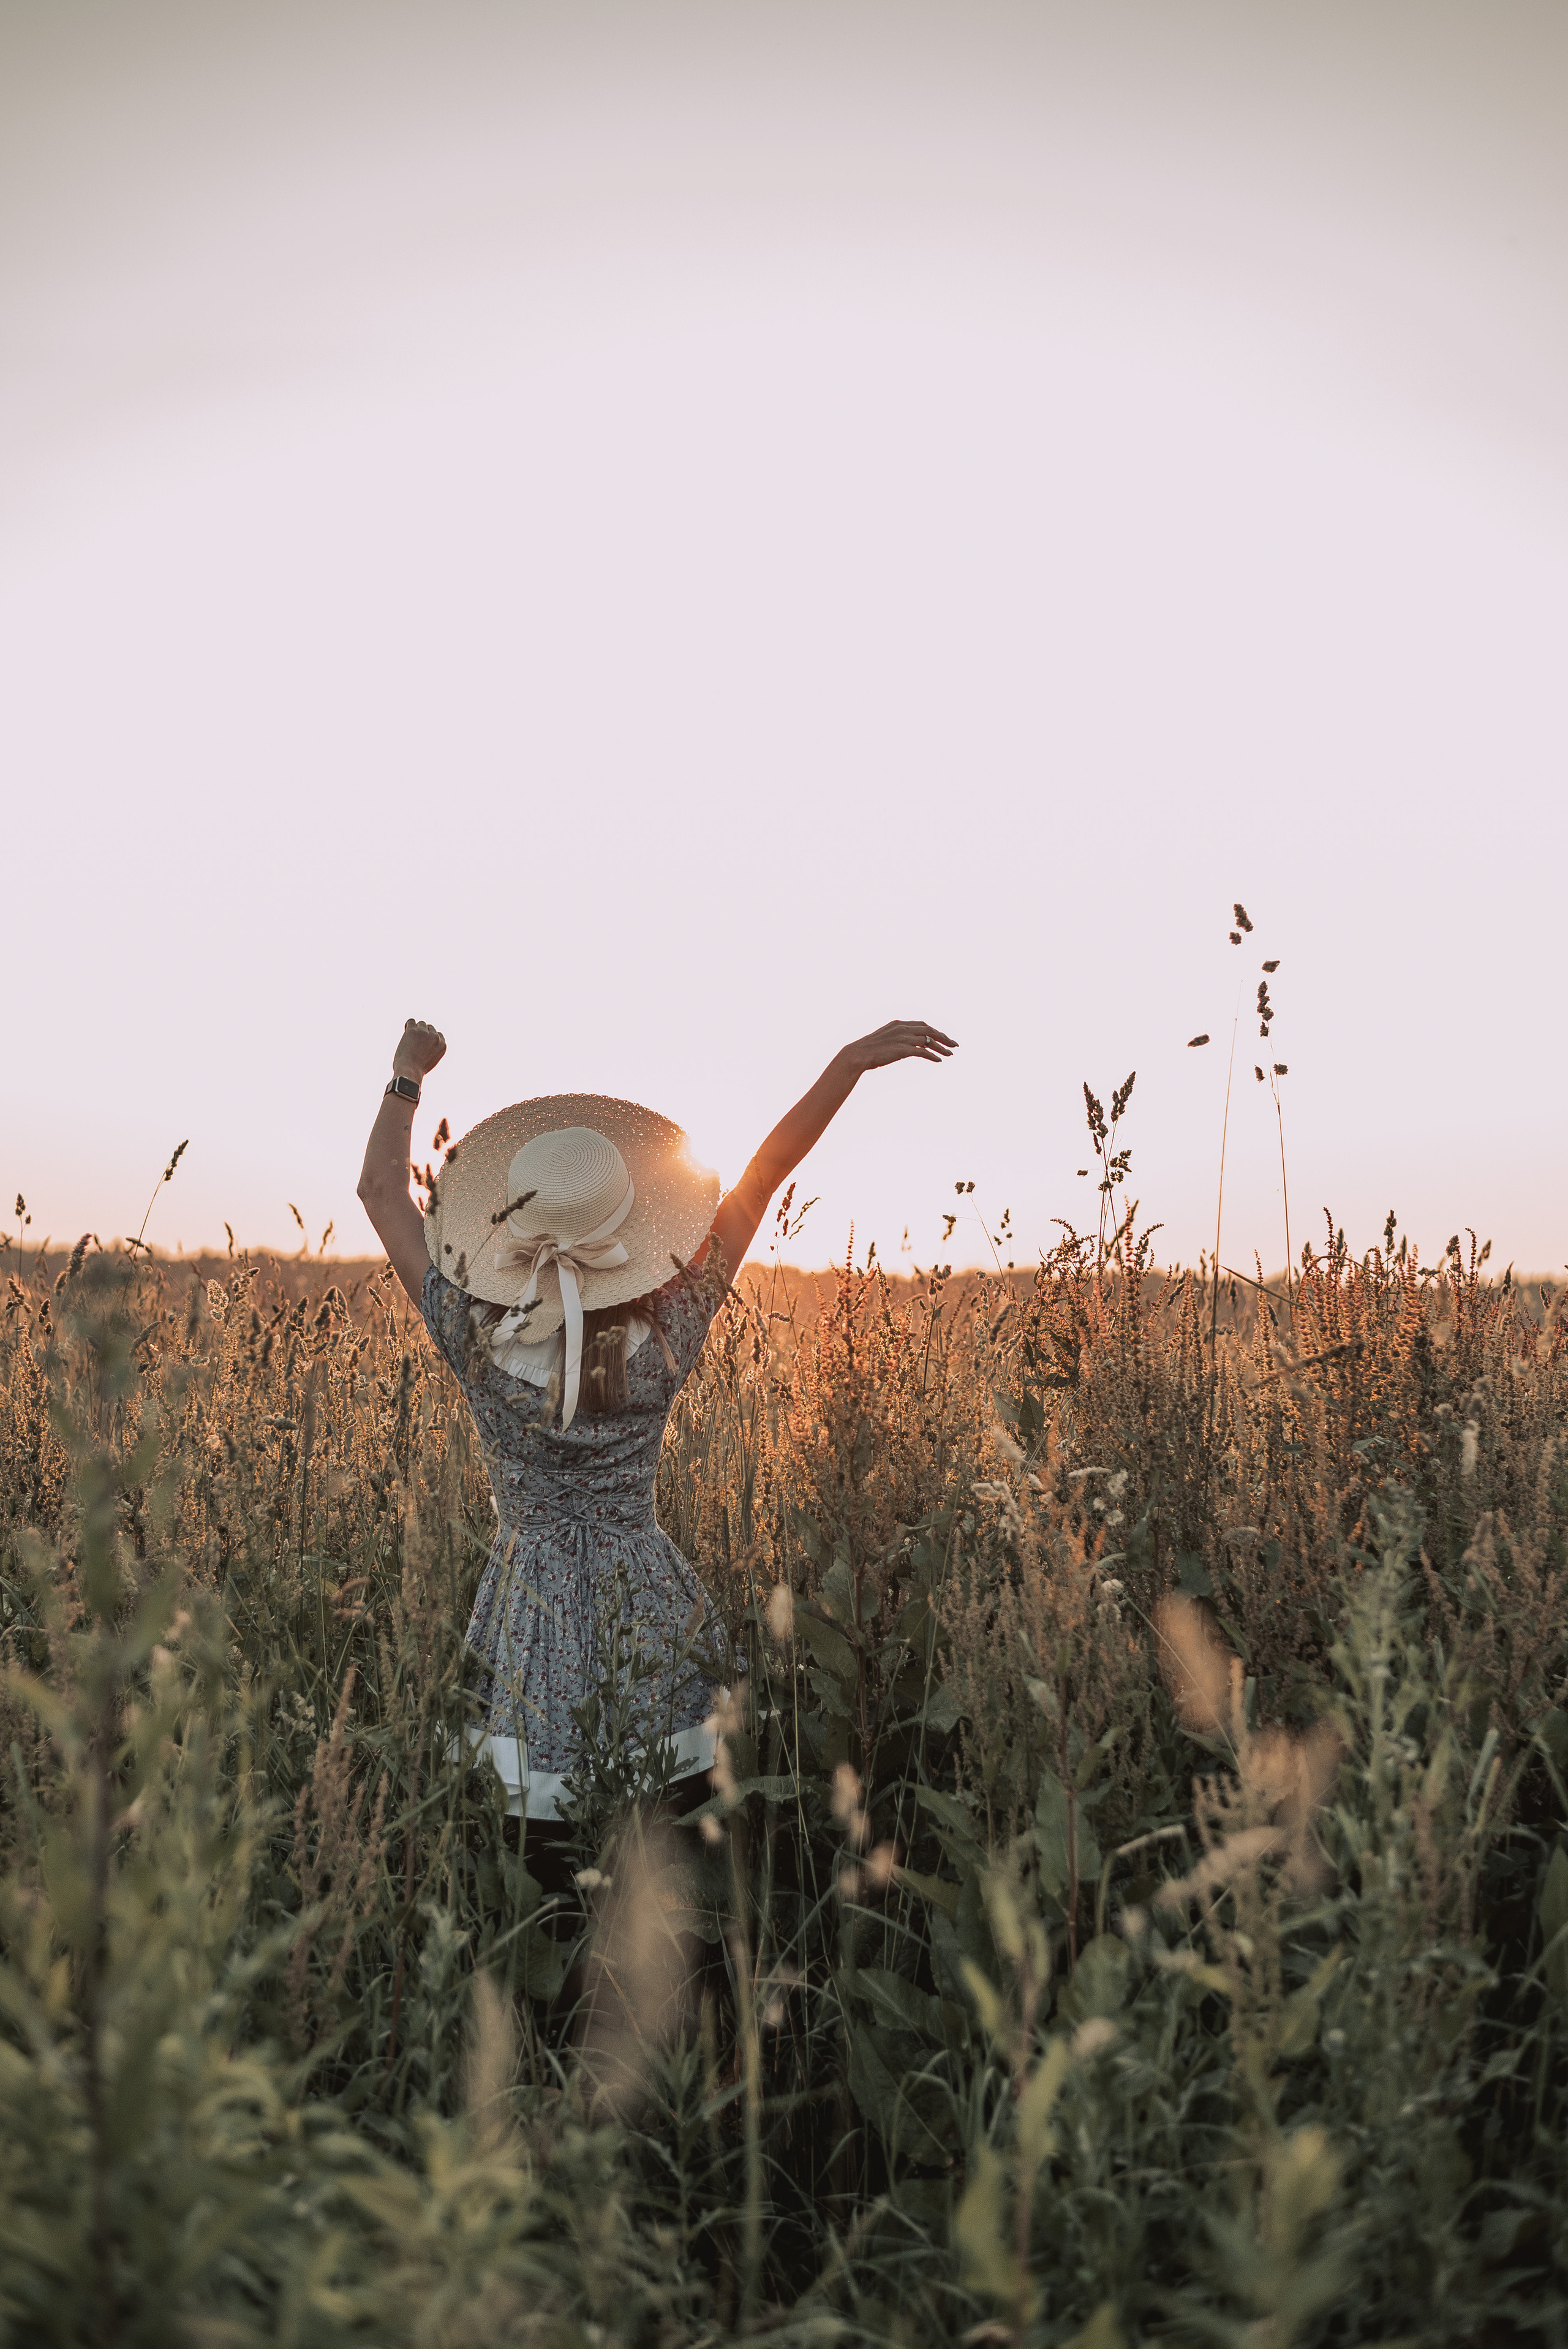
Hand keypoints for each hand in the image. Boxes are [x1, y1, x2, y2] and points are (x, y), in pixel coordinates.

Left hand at [393, 1018, 446, 1079]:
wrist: (410, 1071)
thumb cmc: (418, 1070)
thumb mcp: (431, 1060)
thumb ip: (432, 1049)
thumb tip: (425, 1042)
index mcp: (442, 1045)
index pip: (438, 1034)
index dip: (430, 1037)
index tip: (423, 1043)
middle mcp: (435, 1037)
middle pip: (429, 1027)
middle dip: (423, 1033)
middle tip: (415, 1043)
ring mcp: (424, 1033)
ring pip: (421, 1024)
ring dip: (416, 1029)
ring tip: (410, 1039)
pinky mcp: (413, 1031)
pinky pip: (411, 1021)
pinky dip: (408, 1025)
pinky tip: (406, 1031)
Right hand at [842, 1020, 956, 1072]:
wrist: (858, 1055)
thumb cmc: (868, 1050)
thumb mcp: (885, 1040)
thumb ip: (897, 1040)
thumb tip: (905, 1047)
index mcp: (898, 1023)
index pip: (922, 1025)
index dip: (935, 1031)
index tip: (943, 1038)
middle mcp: (903, 1028)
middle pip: (930, 1030)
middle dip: (943, 1037)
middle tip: (954, 1045)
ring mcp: (903, 1038)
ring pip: (929, 1041)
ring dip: (942, 1047)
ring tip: (950, 1054)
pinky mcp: (903, 1050)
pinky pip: (923, 1052)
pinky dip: (932, 1056)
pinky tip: (939, 1061)